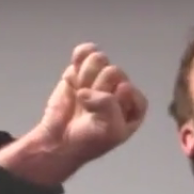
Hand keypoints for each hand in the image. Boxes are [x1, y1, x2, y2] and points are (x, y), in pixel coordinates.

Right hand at [33, 42, 148, 164]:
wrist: (58, 142)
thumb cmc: (88, 141)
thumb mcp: (109, 132)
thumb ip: (109, 107)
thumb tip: (86, 91)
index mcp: (135, 105)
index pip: (129, 89)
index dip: (113, 100)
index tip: (101, 115)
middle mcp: (120, 88)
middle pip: (113, 72)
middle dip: (96, 90)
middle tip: (87, 108)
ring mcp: (100, 77)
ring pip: (99, 59)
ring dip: (85, 78)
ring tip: (79, 96)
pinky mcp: (81, 70)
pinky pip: (85, 51)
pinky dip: (78, 59)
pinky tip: (74, 76)